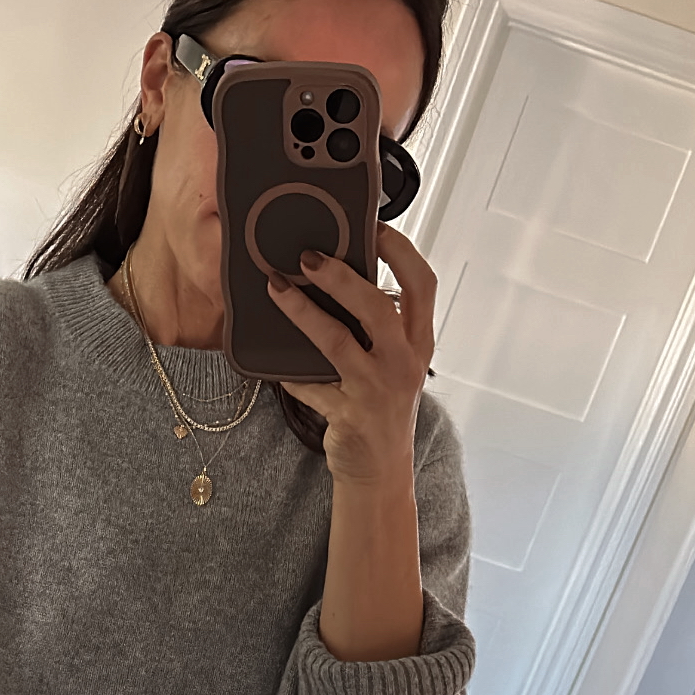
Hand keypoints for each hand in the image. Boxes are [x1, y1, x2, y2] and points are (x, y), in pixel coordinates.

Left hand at [269, 227, 435, 490]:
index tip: (373, 226)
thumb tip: (338, 273)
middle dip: (342, 277)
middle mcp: (404, 363)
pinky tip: (272, 363)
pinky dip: (290, 373)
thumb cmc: (382, 404)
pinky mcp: (349, 415)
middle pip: (378, 307)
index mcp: (419, 341)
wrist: (379, 469)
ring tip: (276, 288)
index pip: (422, 284)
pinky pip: (311, 386)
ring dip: (304, 311)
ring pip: (338, 342)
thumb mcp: (393, 360)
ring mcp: (377, 390)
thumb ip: (378, 323)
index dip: (400, 250)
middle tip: (308, 256)